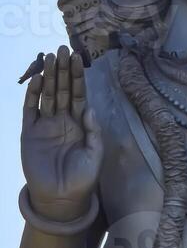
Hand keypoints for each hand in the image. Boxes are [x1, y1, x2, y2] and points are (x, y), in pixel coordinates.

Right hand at [21, 45, 102, 222]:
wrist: (62, 198)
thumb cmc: (83, 177)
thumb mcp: (95, 154)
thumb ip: (94, 131)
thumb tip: (89, 108)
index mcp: (80, 122)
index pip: (79, 94)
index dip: (78, 76)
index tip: (78, 58)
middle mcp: (62, 119)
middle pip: (63, 89)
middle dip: (63, 69)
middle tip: (62, 48)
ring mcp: (45, 125)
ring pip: (47, 95)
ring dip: (49, 76)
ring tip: (49, 57)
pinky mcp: (30, 133)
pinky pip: (30, 110)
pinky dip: (33, 95)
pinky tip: (37, 80)